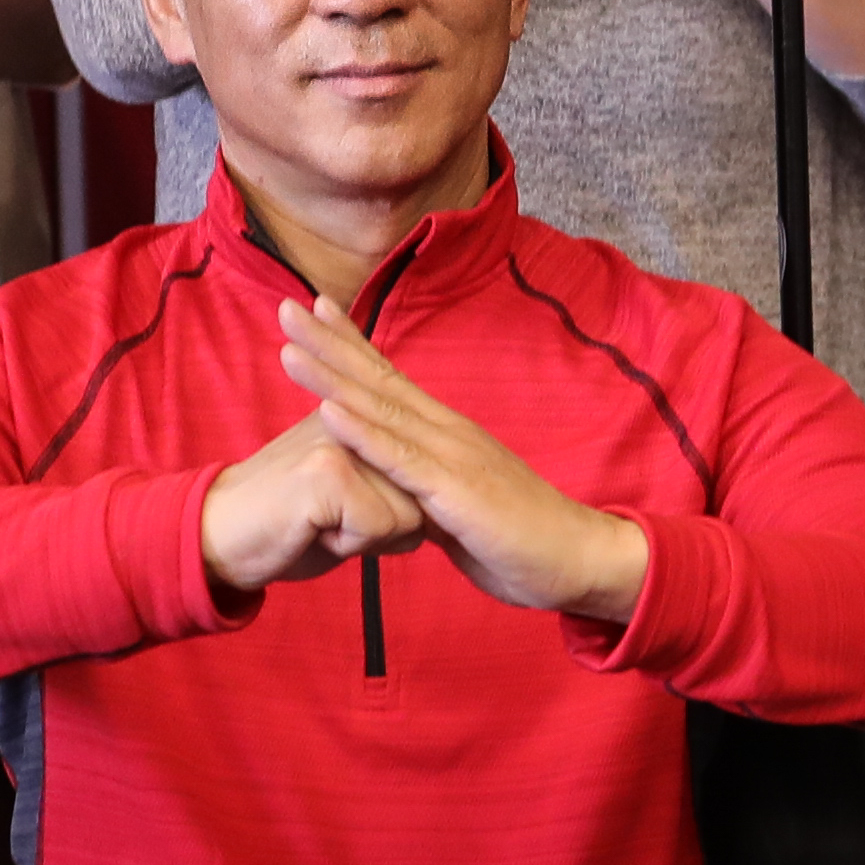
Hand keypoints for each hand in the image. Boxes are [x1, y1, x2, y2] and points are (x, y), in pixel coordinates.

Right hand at [198, 414, 431, 597]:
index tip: (350, 507)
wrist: (215, 539)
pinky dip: (349, 544)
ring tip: (321, 522)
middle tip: (328, 519)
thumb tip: (434, 504)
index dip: (392, 512)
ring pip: (408, 514)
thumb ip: (392, 488)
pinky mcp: (329, 470)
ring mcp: (342, 439)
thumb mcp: (350, 499)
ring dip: (368, 538)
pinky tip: (312, 529)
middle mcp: (355, 417)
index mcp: (361, 416)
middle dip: (385, 529)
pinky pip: (379, 527)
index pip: (421, 472)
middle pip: (423, 497)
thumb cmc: (289, 527)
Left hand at [269, 297, 654, 621]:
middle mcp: (450, 432)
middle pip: (380, 380)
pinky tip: (327, 411)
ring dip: (333, 377)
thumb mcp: (460, 507)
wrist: (579, 559)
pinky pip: (400, 459)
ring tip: (289, 347)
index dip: (352, 344)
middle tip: (285, 305)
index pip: (393, 378)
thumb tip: (396, 489)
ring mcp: (453, 457)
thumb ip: (425, 490)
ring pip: (382, 410)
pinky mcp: (455, 490)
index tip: (316, 310)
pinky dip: (361, 433)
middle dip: (329, 342)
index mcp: (450, 434)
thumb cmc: (521, 538)